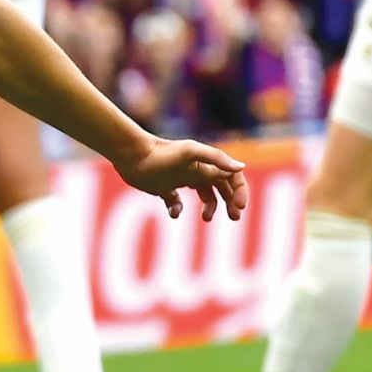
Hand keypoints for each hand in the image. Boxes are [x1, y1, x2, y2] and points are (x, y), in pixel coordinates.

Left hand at [116, 137, 248, 220]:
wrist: (130, 154)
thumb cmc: (160, 153)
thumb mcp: (190, 152)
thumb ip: (215, 157)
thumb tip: (241, 167)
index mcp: (205, 164)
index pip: (231, 177)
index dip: (240, 191)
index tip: (239, 207)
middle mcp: (195, 171)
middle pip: (222, 188)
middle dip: (231, 202)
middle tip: (234, 217)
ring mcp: (179, 180)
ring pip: (204, 196)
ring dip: (210, 208)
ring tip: (205, 218)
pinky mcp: (162, 188)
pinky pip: (176, 202)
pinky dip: (178, 210)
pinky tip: (174, 212)